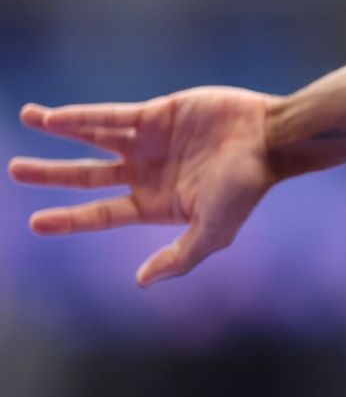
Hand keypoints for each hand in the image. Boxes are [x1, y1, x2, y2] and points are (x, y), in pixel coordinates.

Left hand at [9, 87, 275, 286]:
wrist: (269, 140)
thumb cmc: (246, 189)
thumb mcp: (214, 232)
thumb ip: (180, 257)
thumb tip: (140, 282)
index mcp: (158, 205)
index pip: (103, 214)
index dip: (69, 219)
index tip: (35, 222)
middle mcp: (148, 174)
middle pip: (89, 177)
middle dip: (52, 175)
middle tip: (16, 171)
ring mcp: (150, 142)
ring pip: (93, 138)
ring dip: (59, 130)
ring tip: (28, 117)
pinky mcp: (156, 113)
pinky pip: (110, 115)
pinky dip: (82, 116)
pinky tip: (53, 117)